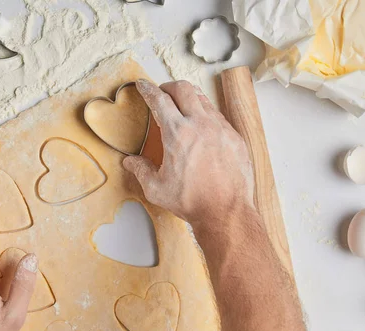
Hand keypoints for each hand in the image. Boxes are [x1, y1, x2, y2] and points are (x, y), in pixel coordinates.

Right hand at [124, 79, 254, 231]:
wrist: (226, 211)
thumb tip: (130, 163)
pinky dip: (206, 114)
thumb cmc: (192, 201)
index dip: (148, 90)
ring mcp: (220, 129)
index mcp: (178, 134)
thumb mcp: (157, 188)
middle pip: (183, 89)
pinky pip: (218, 116)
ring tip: (182, 107)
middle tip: (162, 93)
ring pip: (203, 99)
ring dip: (189, 98)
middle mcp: (200, 124)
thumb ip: (141, 170)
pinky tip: (201, 127)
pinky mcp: (234, 137)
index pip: (159, 100)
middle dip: (169, 86)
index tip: (143, 85)